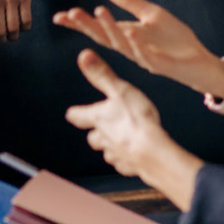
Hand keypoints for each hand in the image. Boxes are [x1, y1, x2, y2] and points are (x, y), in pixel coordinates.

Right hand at [53, 0, 223, 96]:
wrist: (199, 62)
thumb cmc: (174, 41)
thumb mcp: (152, 15)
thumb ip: (132, 2)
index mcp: (126, 36)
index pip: (98, 29)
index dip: (78, 24)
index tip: (59, 16)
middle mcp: (130, 48)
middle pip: (104, 37)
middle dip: (87, 25)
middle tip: (70, 13)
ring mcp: (144, 57)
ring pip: (122, 44)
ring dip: (110, 28)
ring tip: (98, 11)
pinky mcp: (161, 64)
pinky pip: (148, 53)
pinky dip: (138, 43)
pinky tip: (131, 30)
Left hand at [66, 50, 200, 184]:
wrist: (152, 152)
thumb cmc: (136, 120)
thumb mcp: (120, 90)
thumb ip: (102, 74)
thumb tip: (83, 56)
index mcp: (98, 119)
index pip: (79, 116)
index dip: (76, 113)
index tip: (72, 113)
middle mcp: (103, 138)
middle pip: (93, 138)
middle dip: (96, 133)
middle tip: (100, 128)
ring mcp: (116, 154)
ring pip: (108, 152)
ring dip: (111, 146)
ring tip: (121, 141)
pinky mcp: (129, 167)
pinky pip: (124, 164)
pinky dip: (127, 159)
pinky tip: (134, 155)